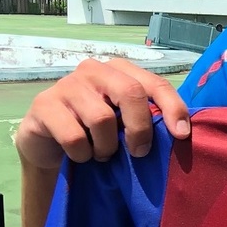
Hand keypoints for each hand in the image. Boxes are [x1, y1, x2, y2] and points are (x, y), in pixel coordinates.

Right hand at [15, 57, 190, 170]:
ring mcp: (67, 84)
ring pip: (102, 118)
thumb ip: (147, 119)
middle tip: (138, 152)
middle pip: (130, 92)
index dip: (173, 107)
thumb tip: (181, 133)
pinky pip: (73, 136)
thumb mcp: (124, 123)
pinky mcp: (44, 104)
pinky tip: (80, 155)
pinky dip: (82, 154)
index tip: (181, 135)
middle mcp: (94, 70)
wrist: (48, 144)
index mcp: (120, 71)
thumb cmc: (95, 133)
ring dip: (106, 147)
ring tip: (101, 154)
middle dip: (140, 128)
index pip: (155, 83)